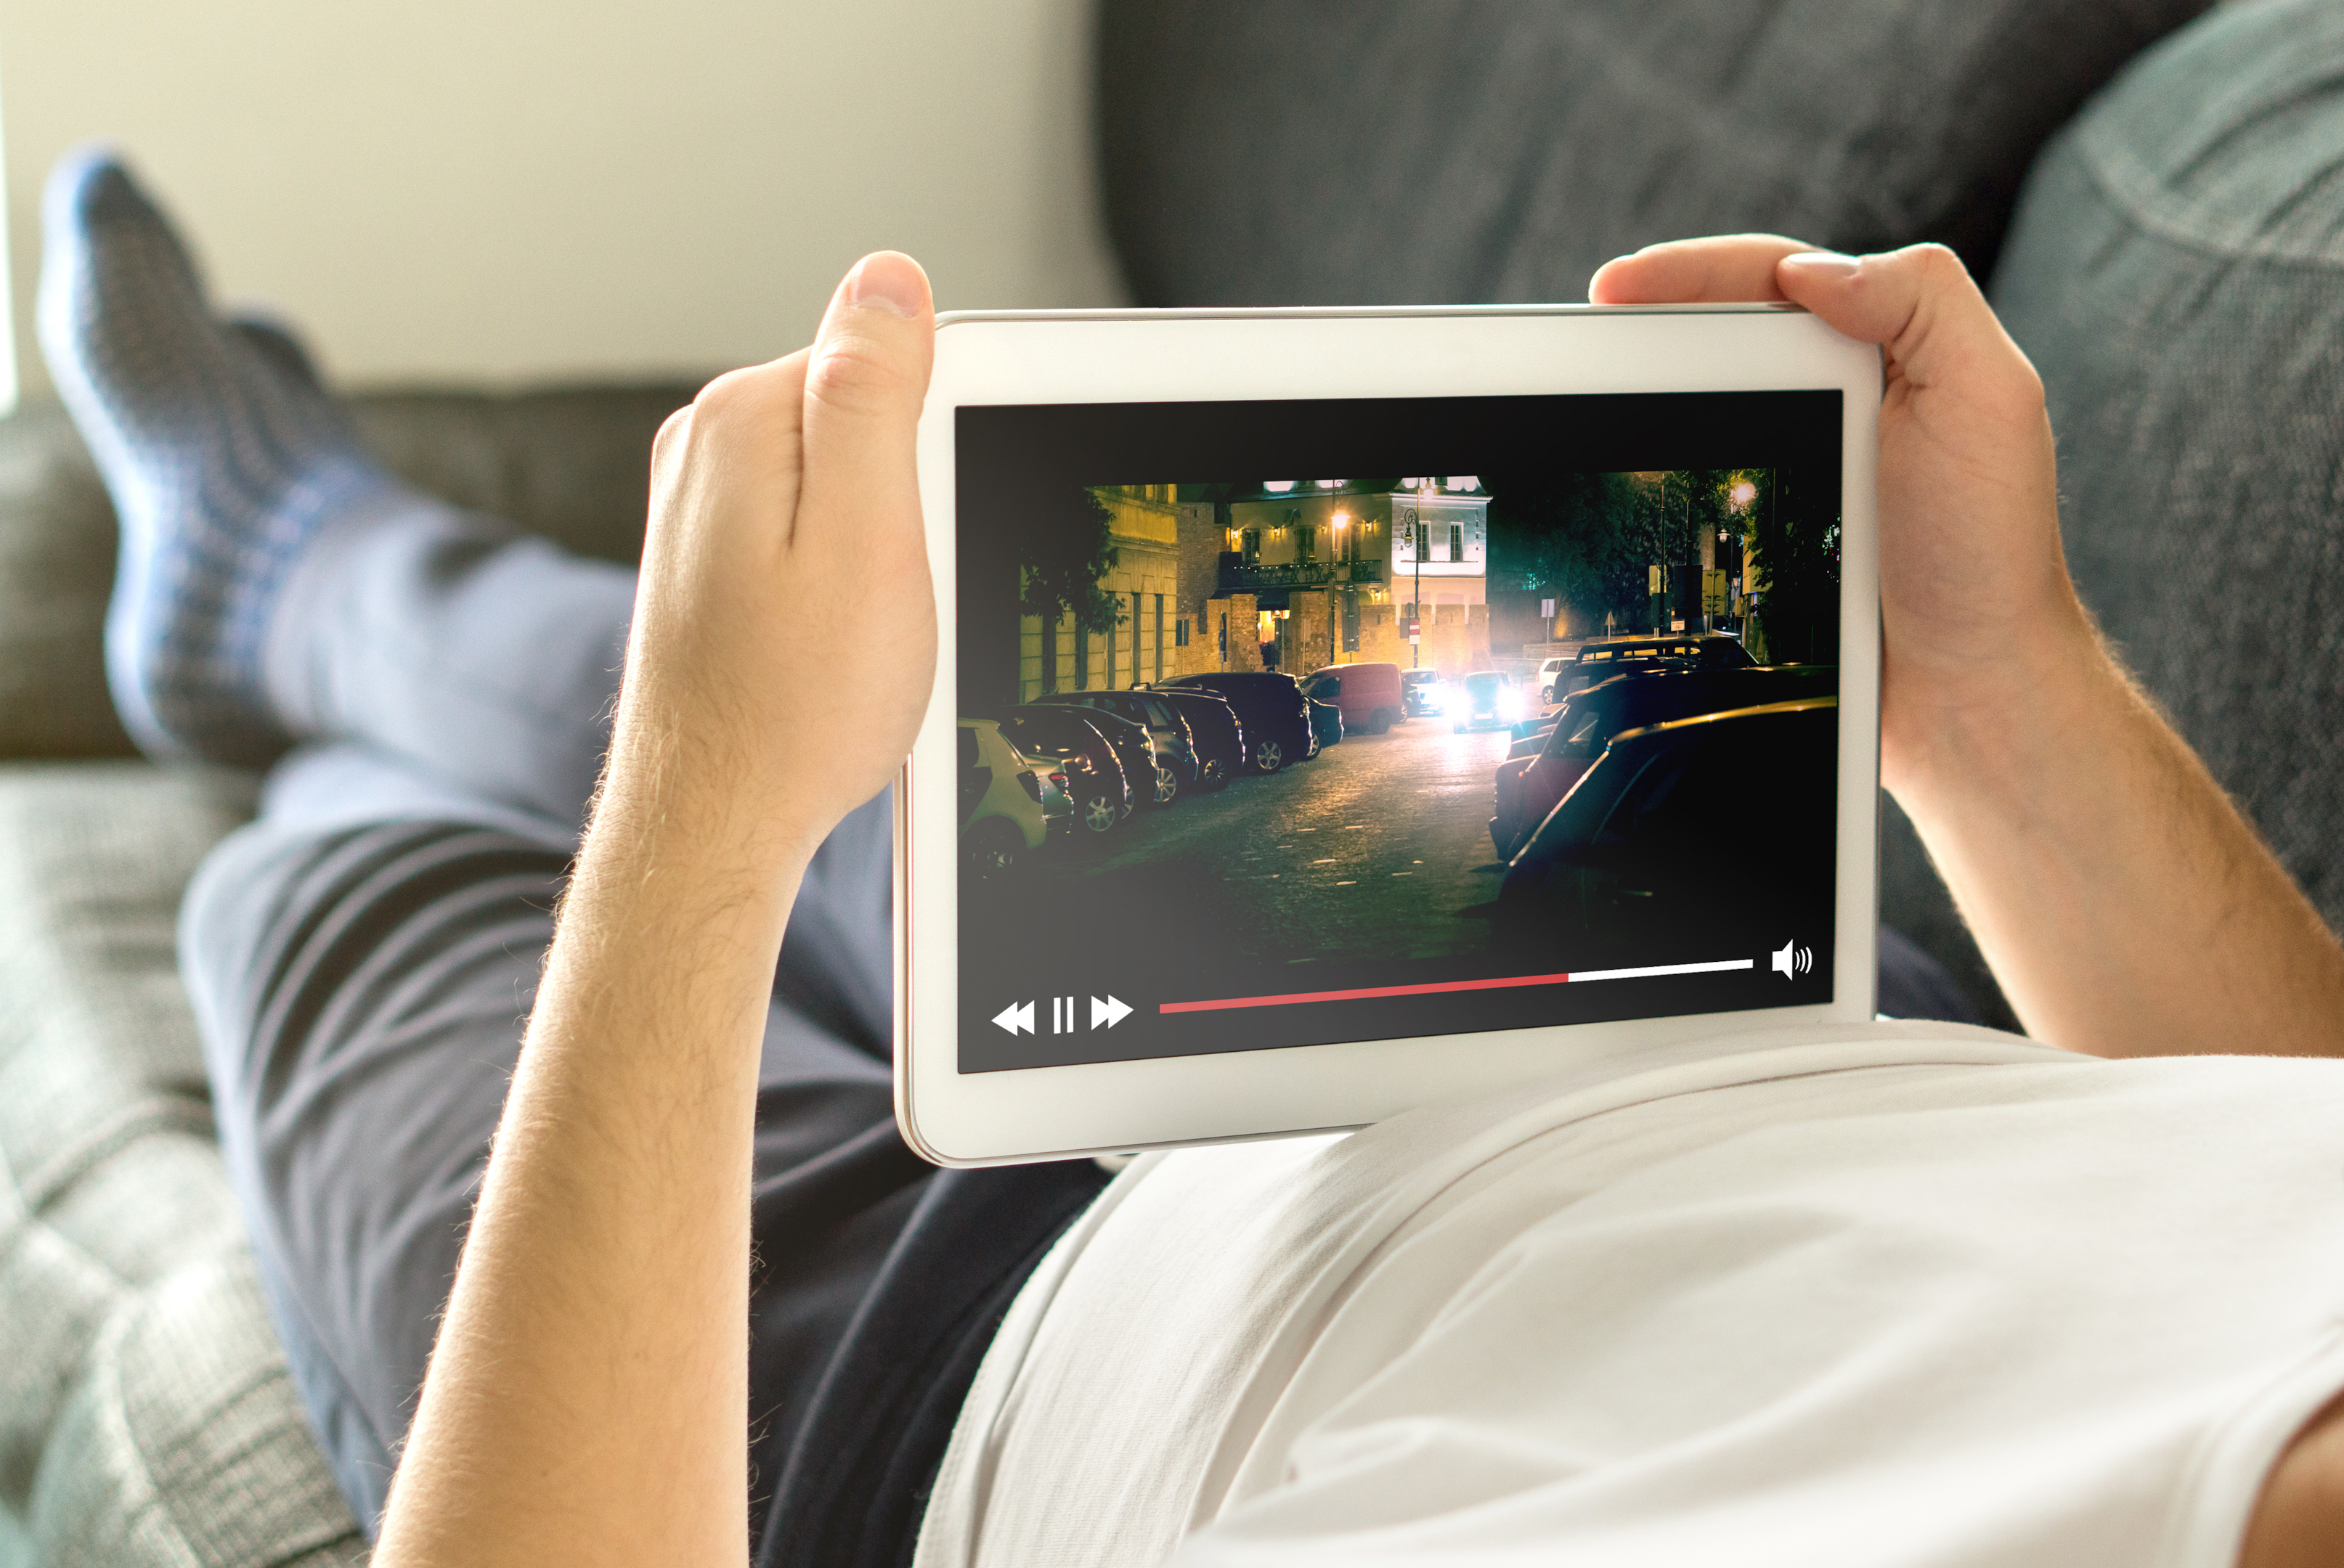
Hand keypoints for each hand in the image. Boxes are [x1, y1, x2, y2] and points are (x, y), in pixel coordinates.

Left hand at [607, 251, 937, 866]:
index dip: (940, 450)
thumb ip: (873, 394)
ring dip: (877, 550)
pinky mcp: (709, 560)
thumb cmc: (798, 704)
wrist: (713, 824)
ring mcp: (699, 505)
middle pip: (861, 423)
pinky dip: (841, 581)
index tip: (931, 532)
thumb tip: (888, 278)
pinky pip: (809, 534)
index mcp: (746, 417)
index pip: (886, 364)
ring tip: (859, 632)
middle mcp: (706, 445)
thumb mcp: (868, 535)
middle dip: (906, 500)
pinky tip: (832, 646)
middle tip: (894, 595)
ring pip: (840, 485)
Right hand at [1590, 237, 2087, 793]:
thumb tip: (1809, 269)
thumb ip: (1921, 302)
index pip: (1770, 278)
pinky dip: (1650, 484)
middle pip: (1716, 337)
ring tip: (1576, 409)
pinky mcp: (1765, 535)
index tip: (1613, 289)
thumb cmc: (1990, 553)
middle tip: (1578, 345)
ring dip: (1634, 407)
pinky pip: (1691, 491)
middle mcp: (1834, 399)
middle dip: (1642, 329)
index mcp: (1883, 350)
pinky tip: (1618, 494)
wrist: (1972, 691)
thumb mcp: (1989, 399)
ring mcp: (1794, 468)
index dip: (1688, 272)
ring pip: (1695, 414)